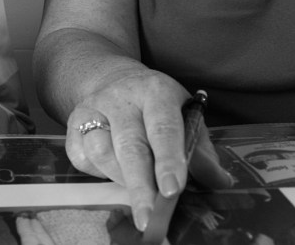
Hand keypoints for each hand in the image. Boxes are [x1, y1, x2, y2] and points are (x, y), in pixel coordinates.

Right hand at [64, 69, 231, 231]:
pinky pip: (81, 157)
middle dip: (141, 187)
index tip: (173, 190)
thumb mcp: (186, 117)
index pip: (164, 129)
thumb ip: (201, 150)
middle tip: (150, 217)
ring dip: (121, 179)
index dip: (169, 161)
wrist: (114, 78)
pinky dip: (98, 173)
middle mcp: (122, 96)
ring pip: (102, 153)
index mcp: (156, 91)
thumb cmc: (157, 106)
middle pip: (130, 146)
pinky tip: (113, 171)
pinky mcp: (73, 121)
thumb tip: (220, 181)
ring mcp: (94, 107)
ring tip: (137, 189)